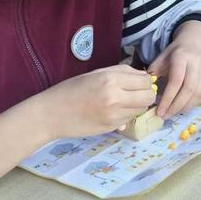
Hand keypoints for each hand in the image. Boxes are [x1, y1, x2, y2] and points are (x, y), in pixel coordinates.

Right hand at [40, 65, 154, 138]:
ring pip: (141, 109)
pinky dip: (127, 115)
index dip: (145, 81)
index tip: (138, 82)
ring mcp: (114, 115)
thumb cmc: (72, 89)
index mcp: (112, 80)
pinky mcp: (111, 128)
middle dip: (146, 94)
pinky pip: (129, 119)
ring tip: (123, 101)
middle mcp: (115, 98)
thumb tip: (144, 76)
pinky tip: (114, 111)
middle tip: (135, 93)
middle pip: (149, 97)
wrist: (51, 114)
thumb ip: (123, 72)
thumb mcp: (97, 73)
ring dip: (137, 105)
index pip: (146, 81)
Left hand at [148, 21, 200, 118]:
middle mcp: (196, 64)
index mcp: (182, 57)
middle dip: (176, 105)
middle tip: (166, 115)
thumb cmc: (175, 53)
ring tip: (174, 113)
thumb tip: (146, 91)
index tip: (159, 110)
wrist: (195, 43)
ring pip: (199, 93)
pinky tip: (184, 107)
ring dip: (186, 106)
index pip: (176, 80)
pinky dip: (194, 104)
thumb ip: (154, 73)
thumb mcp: (162, 58)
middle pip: (189, 89)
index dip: (168, 97)